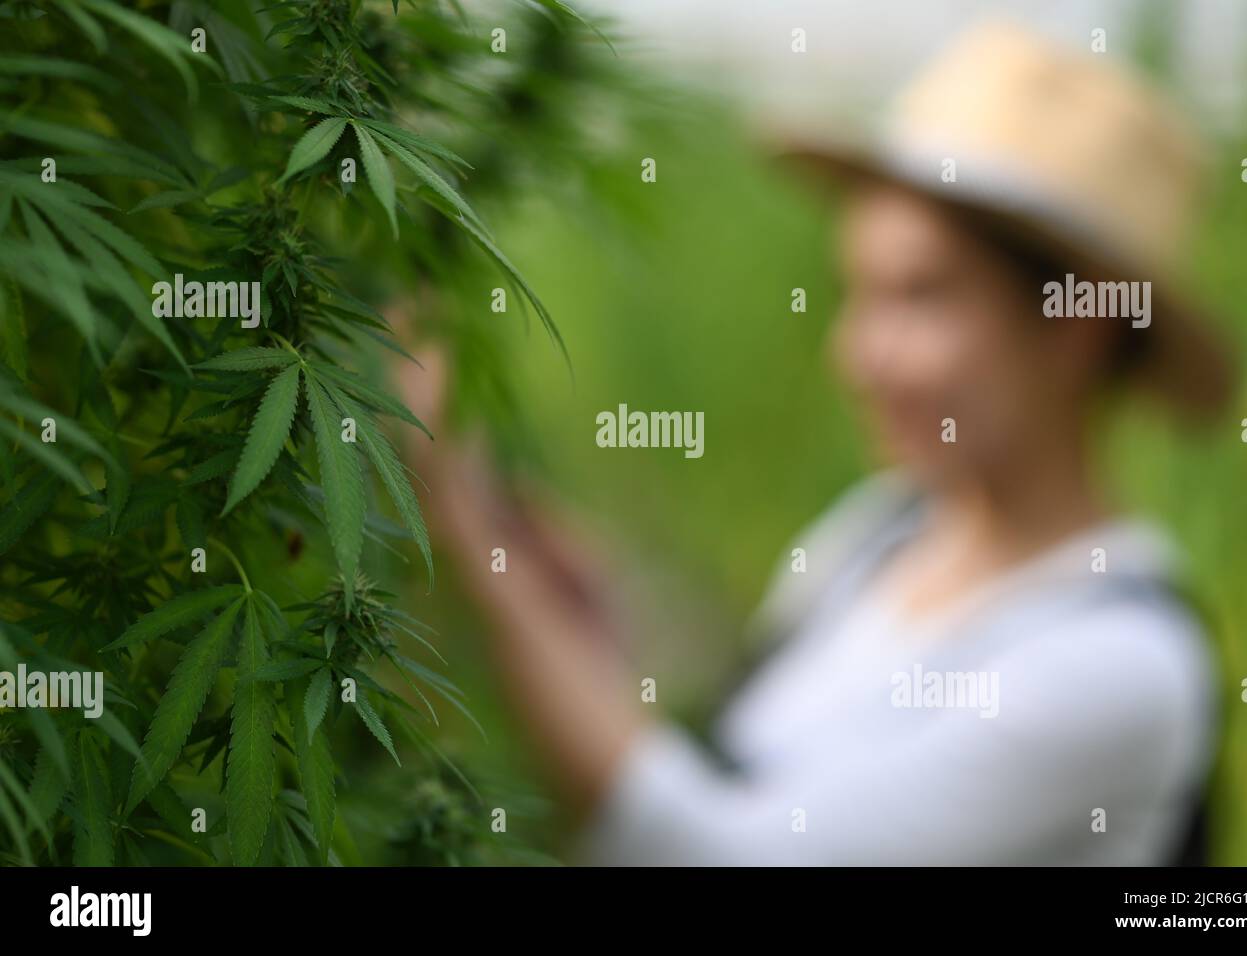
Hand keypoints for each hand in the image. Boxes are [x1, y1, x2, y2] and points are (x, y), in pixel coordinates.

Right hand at [383, 293, 643, 811]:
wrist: (605, 757)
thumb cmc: (597, 673)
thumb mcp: (581, 578)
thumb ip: (545, 525)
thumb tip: (509, 478)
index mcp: (494, 549)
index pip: (460, 458)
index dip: (445, 400)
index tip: (438, 337)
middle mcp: (470, 550)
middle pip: (435, 448)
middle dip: (422, 379)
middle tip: (411, 303)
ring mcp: (471, 562)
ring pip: (430, 458)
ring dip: (419, 386)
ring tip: (411, 316)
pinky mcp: (484, 576)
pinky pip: (449, 487)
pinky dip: (432, 426)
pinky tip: (425, 369)